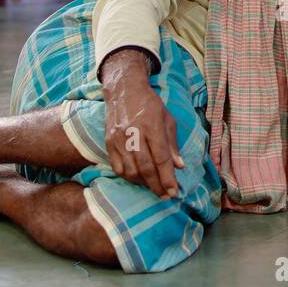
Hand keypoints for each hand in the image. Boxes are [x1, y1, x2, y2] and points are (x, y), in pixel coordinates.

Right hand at [102, 49, 183, 198]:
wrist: (124, 90)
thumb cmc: (150, 105)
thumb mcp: (168, 119)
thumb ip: (172, 144)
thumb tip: (179, 166)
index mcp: (152, 126)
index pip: (161, 157)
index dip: (167, 177)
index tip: (174, 191)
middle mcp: (133, 133)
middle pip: (145, 167)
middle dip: (157, 185)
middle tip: (165, 196)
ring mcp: (118, 139)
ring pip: (130, 170)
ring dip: (143, 183)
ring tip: (154, 187)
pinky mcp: (108, 142)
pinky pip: (117, 167)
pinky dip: (128, 176)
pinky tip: (138, 178)